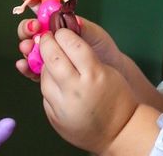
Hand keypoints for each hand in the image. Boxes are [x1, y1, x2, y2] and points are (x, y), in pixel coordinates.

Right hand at [16, 15, 121, 79]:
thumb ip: (80, 26)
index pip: (42, 5)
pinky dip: (25, 66)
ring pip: (28, 46)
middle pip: (29, 27)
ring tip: (29, 46)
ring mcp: (46, 52)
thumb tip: (70, 17)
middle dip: (27, 25)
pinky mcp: (46, 71)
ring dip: (25, 44)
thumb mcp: (93, 32)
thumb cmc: (100, 46)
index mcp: (59, 20)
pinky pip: (31, 68)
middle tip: (35, 27)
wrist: (107, 70)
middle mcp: (49, 35)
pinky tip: (23, 64)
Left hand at [38, 27, 138, 153]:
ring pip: (44, 77)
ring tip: (51, 59)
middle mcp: (76, 90)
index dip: (64, 33)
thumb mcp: (106, 70)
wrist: (118, 132)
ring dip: (45, 64)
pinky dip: (48, 84)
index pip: (73, 45)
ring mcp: (63, 106)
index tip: (60, 30)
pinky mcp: (54, 118)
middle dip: (47, 43)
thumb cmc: (117, 97)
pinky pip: (45, 94)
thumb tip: (66, 37)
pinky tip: (54, 80)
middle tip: (47, 37)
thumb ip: (86, 55)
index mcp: (93, 74)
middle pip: (54, 59)